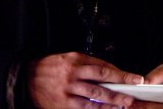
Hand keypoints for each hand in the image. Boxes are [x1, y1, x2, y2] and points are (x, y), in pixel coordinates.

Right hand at [27, 51, 143, 108]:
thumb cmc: (52, 67)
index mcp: (76, 60)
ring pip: (94, 98)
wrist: (27, 78)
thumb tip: (111, 72)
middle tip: (134, 92)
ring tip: (124, 104)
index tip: (135, 78)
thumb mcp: (69, 58)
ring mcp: (67, 91)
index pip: (103, 67)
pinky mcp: (63, 104)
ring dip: (111, 102)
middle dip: (120, 88)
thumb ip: (89, 64)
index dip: (121, 74)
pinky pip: (84, 108)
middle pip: (101, 81)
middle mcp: (73, 74)